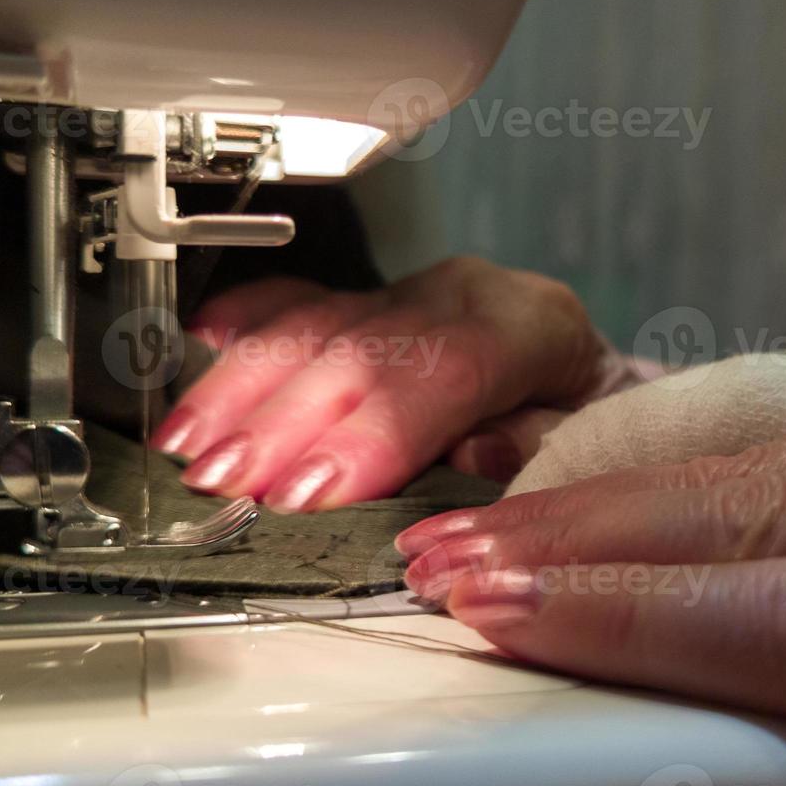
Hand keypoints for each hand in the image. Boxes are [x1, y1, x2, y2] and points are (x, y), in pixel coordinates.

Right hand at [153, 258, 637, 510]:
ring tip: (187, 444)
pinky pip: (296, 300)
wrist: (586, 375)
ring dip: (240, 388)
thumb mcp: (598, 443)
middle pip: (359, 350)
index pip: (442, 372)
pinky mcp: (366, 300)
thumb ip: (541, 449)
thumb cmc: (592, 419)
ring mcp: (406, 293)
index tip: (306, 492)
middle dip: (280, 422)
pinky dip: (243, 324)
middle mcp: (458, 298)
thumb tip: (475, 456)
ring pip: (311, 325)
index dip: (368, 434)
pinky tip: (200, 339)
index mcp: (528, 324)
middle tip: (223, 481)